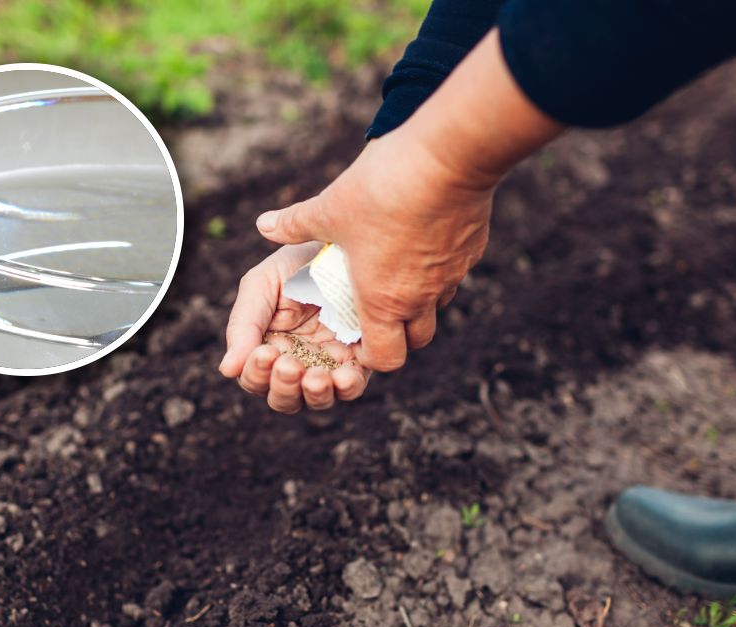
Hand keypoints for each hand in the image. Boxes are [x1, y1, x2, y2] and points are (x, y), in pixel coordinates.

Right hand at [218, 243, 370, 413]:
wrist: (340, 242)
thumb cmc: (295, 263)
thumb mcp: (260, 286)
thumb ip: (242, 327)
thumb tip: (227, 370)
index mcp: (267, 345)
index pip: (255, 378)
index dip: (256, 374)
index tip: (265, 352)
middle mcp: (297, 360)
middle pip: (284, 398)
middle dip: (283, 388)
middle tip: (288, 365)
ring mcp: (329, 362)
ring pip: (316, 400)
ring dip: (313, 394)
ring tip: (316, 377)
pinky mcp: (360, 358)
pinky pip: (352, 386)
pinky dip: (347, 387)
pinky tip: (343, 376)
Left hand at [255, 134, 496, 372]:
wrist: (447, 158)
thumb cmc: (382, 190)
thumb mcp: (329, 208)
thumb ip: (295, 223)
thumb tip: (263, 225)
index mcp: (383, 300)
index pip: (385, 359)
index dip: (370, 355)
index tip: (356, 335)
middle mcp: (421, 298)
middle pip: (416, 340)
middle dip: (397, 333)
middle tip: (375, 305)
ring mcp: (451, 276)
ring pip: (437, 305)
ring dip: (418, 299)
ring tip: (396, 268)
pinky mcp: (471, 250)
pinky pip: (454, 272)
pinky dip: (437, 267)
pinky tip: (421, 236)